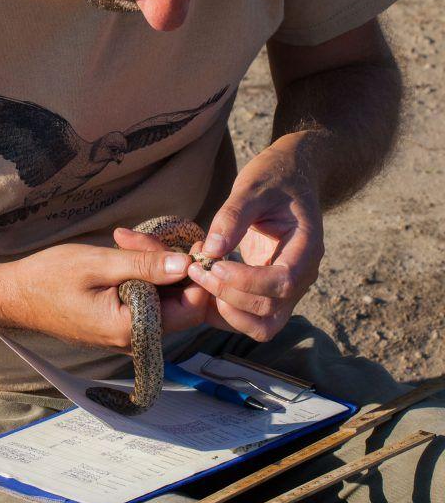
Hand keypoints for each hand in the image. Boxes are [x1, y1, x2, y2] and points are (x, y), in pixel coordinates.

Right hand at [0, 241, 201, 349]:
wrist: (15, 295)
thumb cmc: (50, 277)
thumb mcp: (99, 263)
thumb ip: (145, 266)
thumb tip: (186, 264)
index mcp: (132, 328)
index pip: (190, 308)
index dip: (197, 276)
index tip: (192, 246)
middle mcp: (134, 340)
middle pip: (179, 303)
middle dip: (173, 267)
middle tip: (145, 239)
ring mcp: (127, 336)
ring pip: (164, 301)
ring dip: (157, 270)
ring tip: (129, 242)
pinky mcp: (120, 327)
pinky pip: (147, 303)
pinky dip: (144, 278)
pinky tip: (126, 257)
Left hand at [186, 132, 324, 340]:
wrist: (291, 178)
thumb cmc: (275, 178)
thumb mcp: (253, 187)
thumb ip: (233, 217)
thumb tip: (212, 250)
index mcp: (306, 248)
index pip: (282, 282)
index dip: (246, 281)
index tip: (213, 264)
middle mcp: (302, 276)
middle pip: (269, 310)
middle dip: (228, 295)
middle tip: (196, 269)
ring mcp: (288, 288)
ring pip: (262, 325)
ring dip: (226, 311)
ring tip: (199, 279)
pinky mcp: (269, 291)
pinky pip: (250, 318)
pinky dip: (225, 311)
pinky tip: (204, 284)